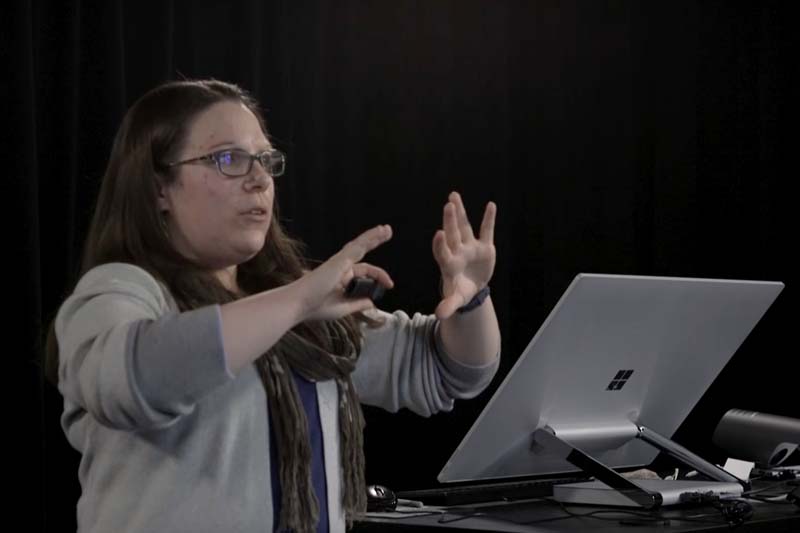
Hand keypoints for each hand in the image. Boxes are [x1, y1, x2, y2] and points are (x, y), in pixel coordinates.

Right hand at [296, 224, 393, 321]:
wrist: (299, 304)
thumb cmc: (315, 307)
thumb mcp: (343, 308)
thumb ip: (358, 304)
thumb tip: (372, 302)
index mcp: (340, 279)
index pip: (363, 273)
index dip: (379, 278)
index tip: (390, 285)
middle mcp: (340, 268)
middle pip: (362, 253)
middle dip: (375, 243)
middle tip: (387, 233)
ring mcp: (339, 262)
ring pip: (360, 246)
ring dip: (374, 236)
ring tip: (387, 229)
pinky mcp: (340, 260)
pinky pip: (358, 246)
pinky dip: (369, 238)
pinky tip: (379, 232)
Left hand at [433, 192, 495, 319]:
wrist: (471, 288)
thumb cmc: (460, 292)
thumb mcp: (455, 300)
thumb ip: (448, 305)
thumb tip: (439, 316)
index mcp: (448, 264)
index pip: (442, 252)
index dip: (440, 244)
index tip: (438, 234)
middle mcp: (457, 251)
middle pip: (452, 234)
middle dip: (450, 220)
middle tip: (447, 205)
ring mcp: (470, 247)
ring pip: (464, 227)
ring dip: (460, 212)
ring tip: (453, 196)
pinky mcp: (484, 247)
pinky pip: (486, 231)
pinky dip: (489, 219)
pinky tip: (491, 205)